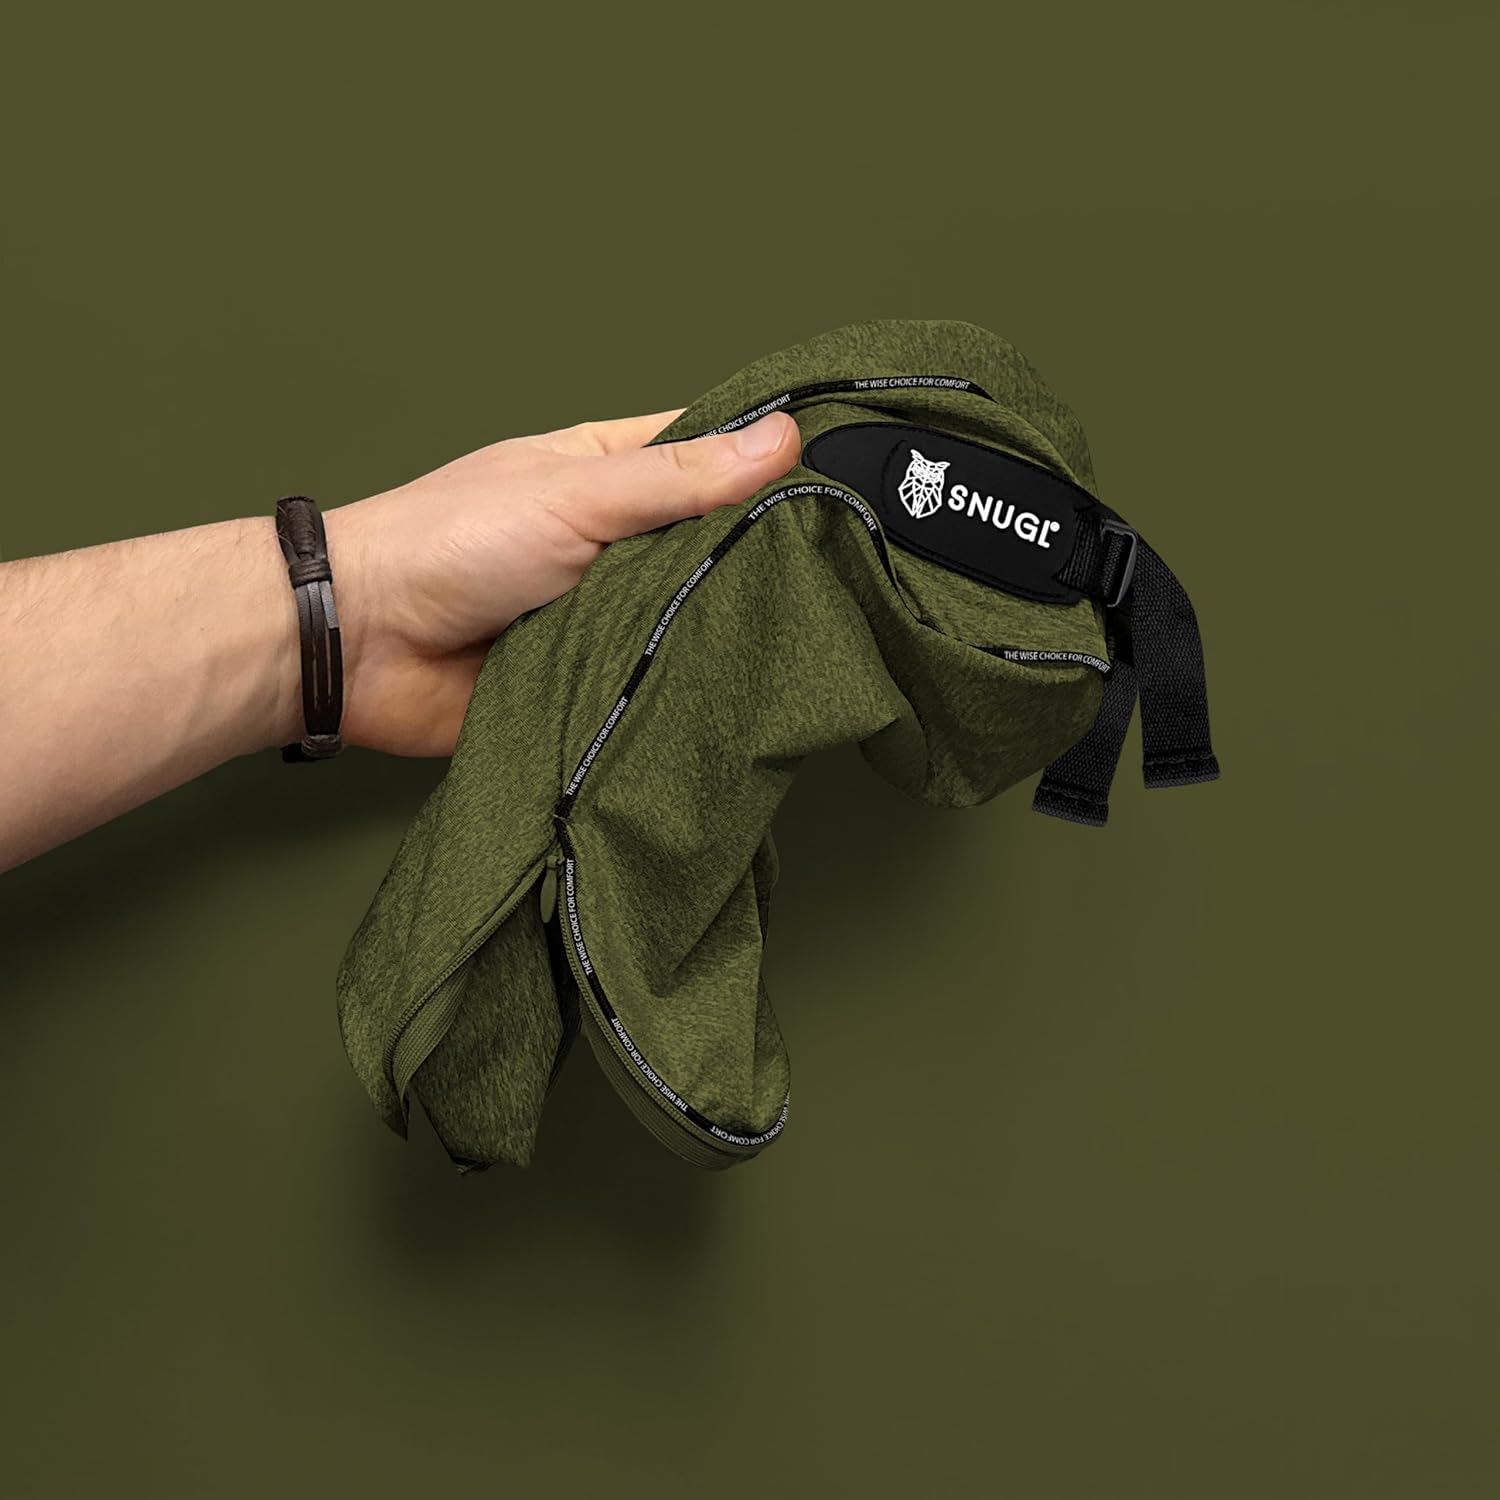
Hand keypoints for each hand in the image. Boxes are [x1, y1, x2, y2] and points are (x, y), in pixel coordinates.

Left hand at [324, 407, 800, 756]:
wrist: (363, 649)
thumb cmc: (446, 545)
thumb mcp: (574, 494)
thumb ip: (677, 477)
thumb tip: (782, 439)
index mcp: (610, 472)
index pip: (710, 453)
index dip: (769, 463)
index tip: (843, 478)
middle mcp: (616, 541)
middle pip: (714, 544)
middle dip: (760, 560)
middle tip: (839, 573)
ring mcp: (608, 612)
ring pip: (693, 618)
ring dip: (722, 629)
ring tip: (801, 635)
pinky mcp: (597, 678)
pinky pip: (659, 680)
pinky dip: (685, 685)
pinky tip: (737, 690)